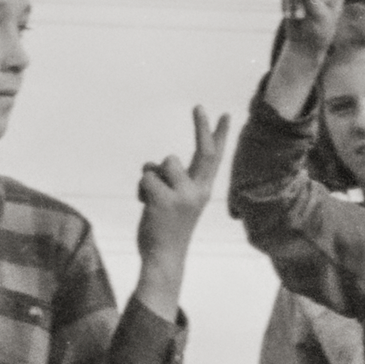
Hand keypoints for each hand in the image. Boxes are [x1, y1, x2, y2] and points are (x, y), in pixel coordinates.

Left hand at [136, 105, 230, 267]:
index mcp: (202, 191)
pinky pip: (146, 177)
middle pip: (202, 152)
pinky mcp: (164, 200)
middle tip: (199, 106)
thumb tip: (155, 166)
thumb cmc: (167, 230)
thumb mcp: (178, 204)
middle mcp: (197, 191)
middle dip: (201, 127)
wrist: (164, 258)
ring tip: (152, 198)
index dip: (218, 136)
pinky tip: (145, 206)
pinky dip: (140, 188)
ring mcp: (182, 196)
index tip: (224, 115)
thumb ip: (174, 183)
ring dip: (150, 175)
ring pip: (162, 163)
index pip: (212, 158)